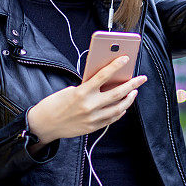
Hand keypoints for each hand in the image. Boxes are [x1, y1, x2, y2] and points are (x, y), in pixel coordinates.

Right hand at [27, 55, 147, 145]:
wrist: (44, 124)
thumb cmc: (55, 103)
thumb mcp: (70, 90)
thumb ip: (88, 87)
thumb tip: (105, 83)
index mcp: (81, 92)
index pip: (103, 76)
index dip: (116, 66)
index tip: (126, 58)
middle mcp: (89, 106)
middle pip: (116, 93)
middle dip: (132, 85)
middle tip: (141, 78)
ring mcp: (92, 118)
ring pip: (118, 108)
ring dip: (129, 99)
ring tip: (134, 91)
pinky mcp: (93, 127)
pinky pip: (111, 119)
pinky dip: (120, 111)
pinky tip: (124, 106)